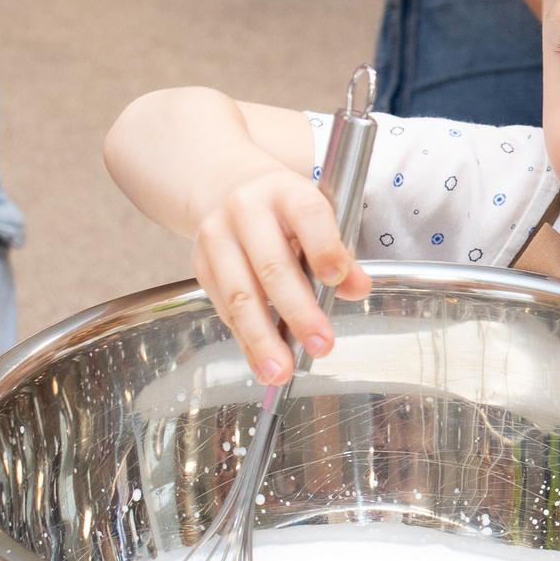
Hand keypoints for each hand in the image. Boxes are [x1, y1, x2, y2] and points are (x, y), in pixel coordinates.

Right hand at [188, 166, 374, 384]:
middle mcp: (247, 210)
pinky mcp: (201, 265)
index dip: (323, 247)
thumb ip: (341, 253)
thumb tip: (358, 288)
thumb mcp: (318, 218)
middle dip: (298, 311)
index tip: (336, 280)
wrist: (229, 189)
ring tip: (282, 371)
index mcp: (287, 191)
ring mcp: (218, 237)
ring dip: (263, 338)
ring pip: (241, 294)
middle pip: (272, 265)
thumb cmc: (285, 211)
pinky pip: (225, 310)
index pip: (307, 215)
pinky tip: (262, 363)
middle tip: (320, 345)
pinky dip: (246, 341)